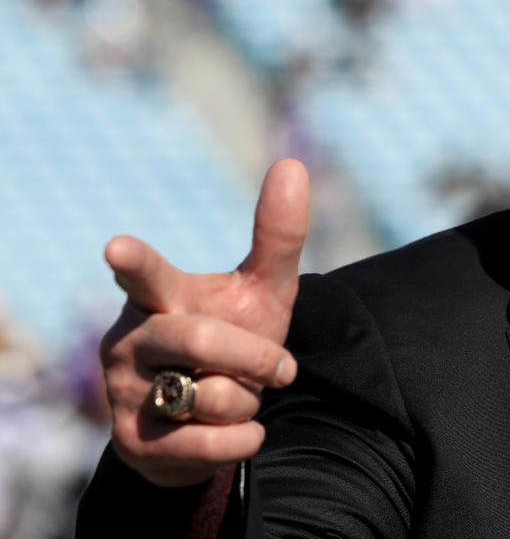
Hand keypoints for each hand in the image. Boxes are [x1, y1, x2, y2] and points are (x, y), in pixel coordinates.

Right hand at [99, 158, 308, 486]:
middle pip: (201, 340)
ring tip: (236, 396)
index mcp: (160, 296)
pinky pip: (210, 444)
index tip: (117, 248)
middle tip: (282, 369)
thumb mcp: (263, 292)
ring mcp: (126, 392)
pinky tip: (238, 430)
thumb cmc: (236, 338)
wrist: (211, 418)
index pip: (147, 276)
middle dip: (257, 357)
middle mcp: (132, 339)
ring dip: (248, 400)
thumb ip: (278, 236)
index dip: (135, 263)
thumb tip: (292, 163)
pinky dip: (245, 437)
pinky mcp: (135, 444)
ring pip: (211, 396)